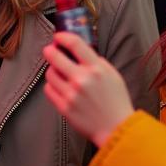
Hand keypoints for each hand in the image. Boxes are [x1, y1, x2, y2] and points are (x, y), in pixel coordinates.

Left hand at [42, 31, 133, 147]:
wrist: (116, 128)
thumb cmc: (116, 102)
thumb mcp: (113, 75)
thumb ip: (97, 62)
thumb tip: (81, 52)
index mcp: (96, 69)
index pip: (74, 44)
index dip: (62, 36)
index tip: (58, 36)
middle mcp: (82, 79)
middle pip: (54, 56)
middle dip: (50, 50)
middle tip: (50, 50)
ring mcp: (71, 94)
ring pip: (50, 73)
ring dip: (52, 70)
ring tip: (58, 72)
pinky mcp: (64, 107)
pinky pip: (49, 90)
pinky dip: (52, 86)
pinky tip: (59, 86)